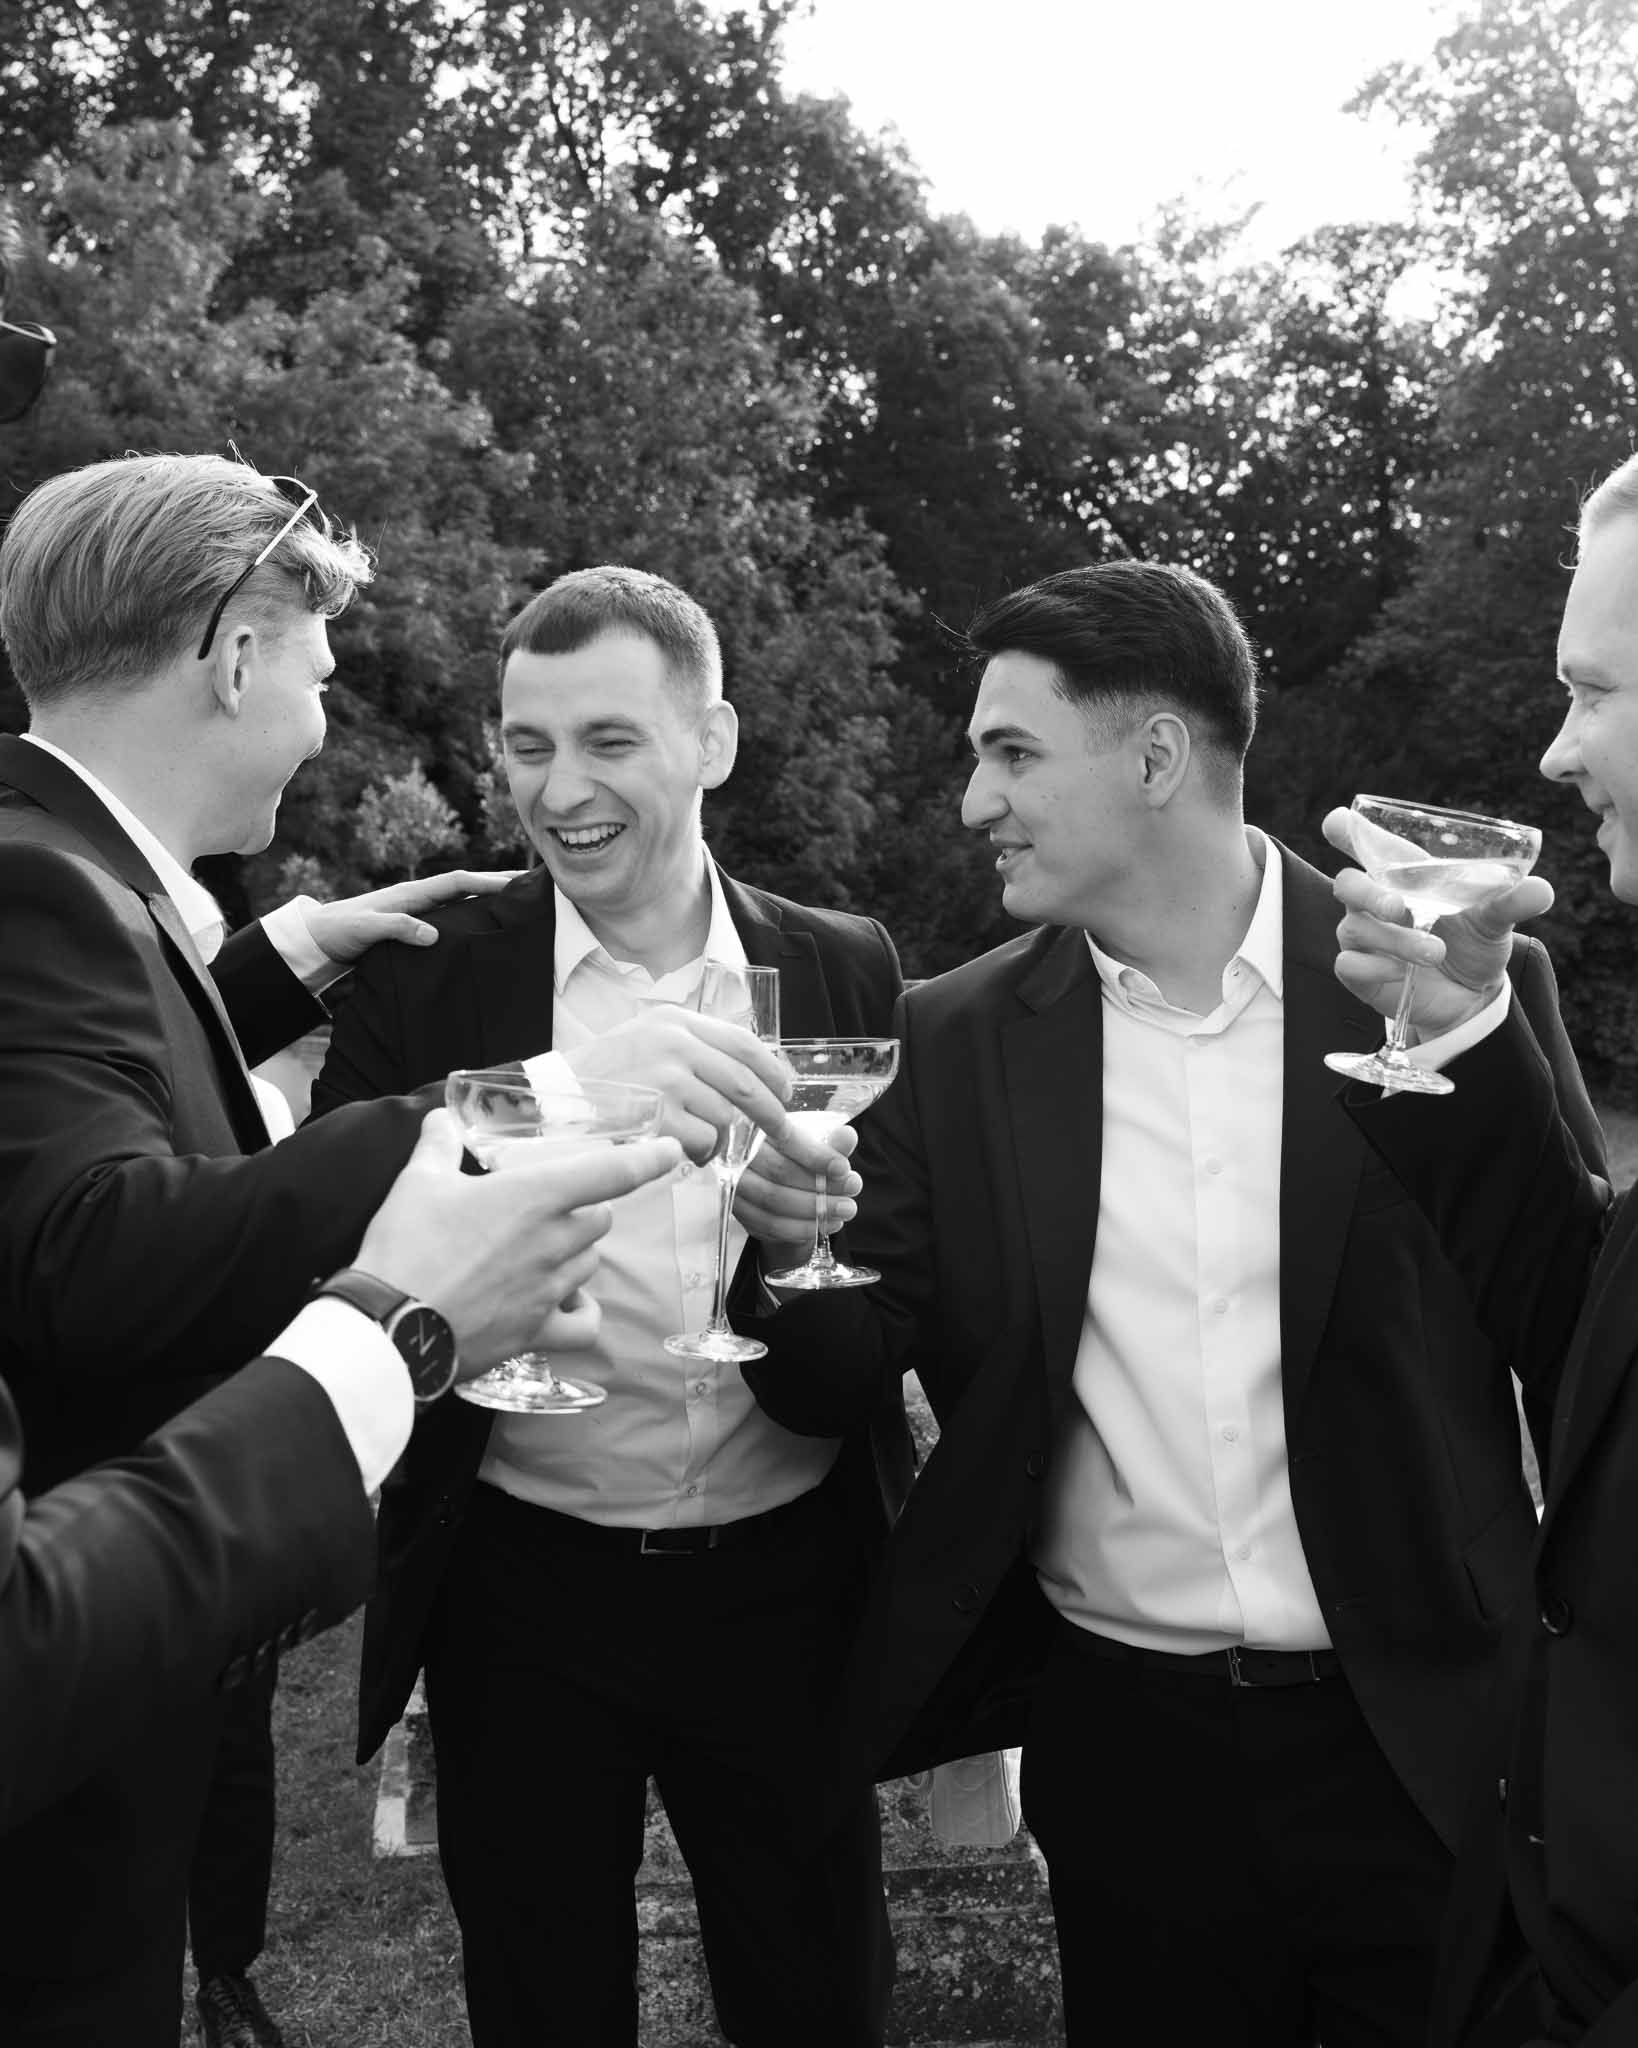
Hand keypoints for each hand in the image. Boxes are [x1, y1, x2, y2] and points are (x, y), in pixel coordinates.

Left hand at [296, 870, 520, 964]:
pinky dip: (471, 915)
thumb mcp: (365, 930)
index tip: (514, 884)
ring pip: (460, 900)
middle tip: (529, 885)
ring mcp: (417, 911)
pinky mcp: (414, 925)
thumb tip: (433, 934)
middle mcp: (418, 898)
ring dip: (486, 898)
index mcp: (410, 894)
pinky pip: (451, 916)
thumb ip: (396, 928)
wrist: (318, 938)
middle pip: (465, 886)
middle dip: (496, 883)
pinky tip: (484, 926)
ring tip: (516, 904)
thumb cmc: (340, 931)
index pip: (456, 882)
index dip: (485, 881)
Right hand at [354, 1109, 680, 1375]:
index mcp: (533, 1197)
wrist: (387, 1325)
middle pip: (598, 1219)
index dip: (648, 1158)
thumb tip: (440, 1118)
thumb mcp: (416, 1183)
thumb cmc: (404, 1248)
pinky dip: (583, 1312)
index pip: (611, 1172)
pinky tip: (565, 1303)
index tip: (672, 1150)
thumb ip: (436, 1145)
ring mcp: (550, 1290)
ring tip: (540, 1252)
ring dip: (577, 1254)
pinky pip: (586, 1323)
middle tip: (545, 1210)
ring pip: (591, 1263)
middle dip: (582, 1210)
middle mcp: (553, 1242)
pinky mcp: (537, 1331)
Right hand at [562, 1008, 792, 1163]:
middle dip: (772, 1113)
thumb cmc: (607, 1073)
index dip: (774, 1071)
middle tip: (781, 1132)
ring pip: (726, 1116)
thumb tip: (754, 1072)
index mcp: (676, 1021)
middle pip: (745, 1083)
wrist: (556, 1096)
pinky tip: (689, 1152)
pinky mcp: (656, 1114)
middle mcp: (673, 1043)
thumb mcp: (649, 1038)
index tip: (786, 1092)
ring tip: (710, 1143)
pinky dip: (704, 1152)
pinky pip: (703, 1139)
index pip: (743, 1042)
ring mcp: (665, 1079)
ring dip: (727, 1138)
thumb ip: (695, 1047)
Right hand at [734, 1121, 859, 1249]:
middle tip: (853, 1189)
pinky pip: (769, 1224)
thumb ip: (831, 1143)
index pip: (786, 1139)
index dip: (816, 1155)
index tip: (843, 1168)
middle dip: (820, 1185)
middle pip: (779, 1172)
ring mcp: (735, 1183)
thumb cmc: (796, 1158)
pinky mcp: (739, 1210)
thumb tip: (848, 1136)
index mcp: (758, 1127)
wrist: (774, 1181)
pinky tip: (826, 1224)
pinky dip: (801, 1228)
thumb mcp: (816, 1146)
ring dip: (815, 1209)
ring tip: (846, 1209)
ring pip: (774, 1200)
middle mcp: (739, 1153)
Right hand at [1323, 807, 1554, 1035]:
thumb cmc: (1474, 942)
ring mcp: (1363, 937)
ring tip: (1436, 953)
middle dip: (1370, 893)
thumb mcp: (1496, 919)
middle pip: (1346, 884)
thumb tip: (1542, 889)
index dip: (1344, 830)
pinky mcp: (1360, 972)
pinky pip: (1348, 964)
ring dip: (1396, 940)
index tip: (1336, 821)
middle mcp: (1374, 903)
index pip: (1363, 845)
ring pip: (1354, 927)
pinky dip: (1375, 968)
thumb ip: (1511, 901)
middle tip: (1403, 908)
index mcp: (1401, 877)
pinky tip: (1402, 975)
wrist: (1472, 996)